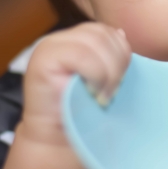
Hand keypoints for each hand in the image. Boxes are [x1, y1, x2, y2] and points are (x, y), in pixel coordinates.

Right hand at [23, 22, 130, 145]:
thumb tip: (122, 33)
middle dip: (118, 63)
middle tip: (115, 90)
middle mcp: (63, 38)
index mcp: (79, 39)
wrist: (58, 137)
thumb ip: (113, 55)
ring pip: (95, 41)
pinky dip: (96, 74)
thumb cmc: (85, 109)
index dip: (122, 52)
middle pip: (103, 34)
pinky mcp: (43, 58)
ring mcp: (51, 45)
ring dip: (108, 71)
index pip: (108, 31)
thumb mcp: (107, 76)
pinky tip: (94, 92)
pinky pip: (81, 55)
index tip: (123, 79)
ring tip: (105, 94)